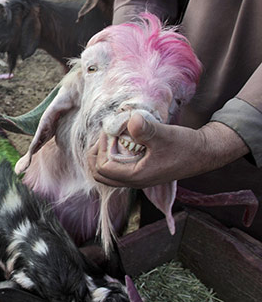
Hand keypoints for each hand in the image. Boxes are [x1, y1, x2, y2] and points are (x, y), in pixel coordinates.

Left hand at [88, 114, 248, 188]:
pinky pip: (117, 169)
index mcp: (136, 176)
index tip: (110, 132)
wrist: (204, 152)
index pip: (103, 168)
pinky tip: (120, 141)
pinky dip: (112, 157)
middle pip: (100, 175)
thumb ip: (146, 129)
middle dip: (96, 155)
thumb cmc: (185, 145)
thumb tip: (130, 120)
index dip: (101, 149)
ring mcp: (137, 178)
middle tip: (105, 136)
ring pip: (107, 174)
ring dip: (103, 156)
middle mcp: (134, 181)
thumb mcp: (164, 134)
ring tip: (110, 138)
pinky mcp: (141, 172)